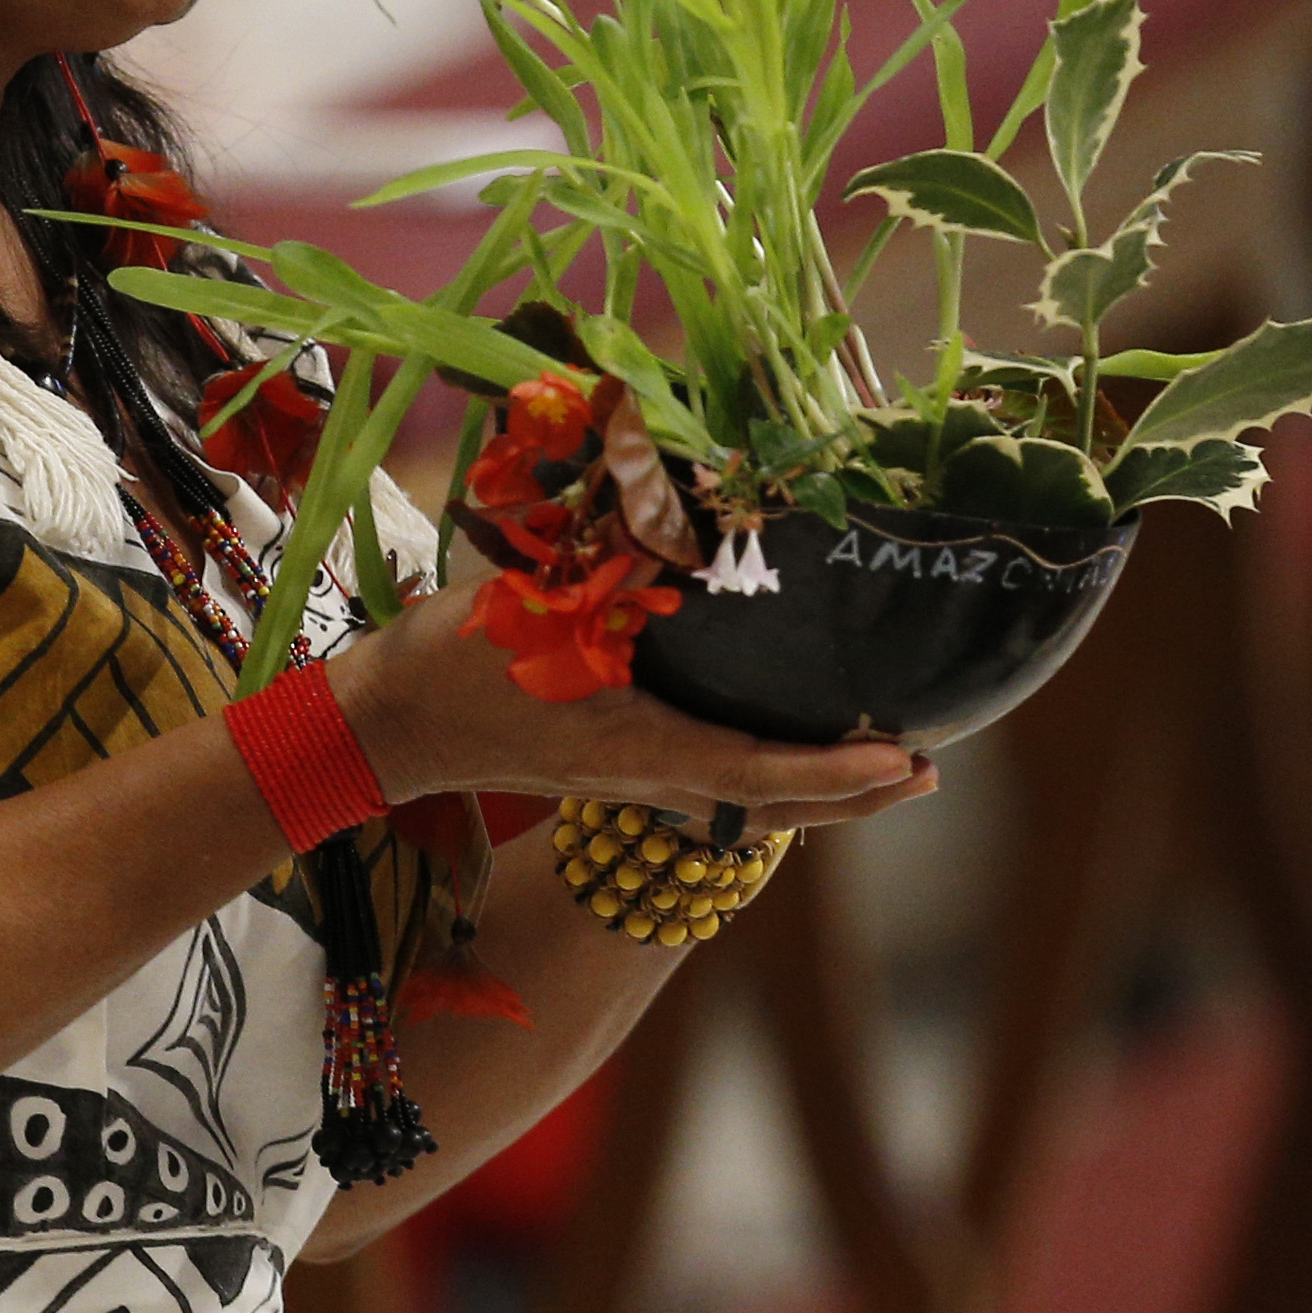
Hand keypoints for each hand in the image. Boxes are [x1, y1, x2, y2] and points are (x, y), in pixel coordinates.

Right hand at [325, 577, 933, 835]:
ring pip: (747, 809)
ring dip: (821, 796)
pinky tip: (790, 751)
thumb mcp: (526, 607)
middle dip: (852, 798)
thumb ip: (600, 558)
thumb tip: (671, 501)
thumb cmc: (452, 664)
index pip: (754, 772)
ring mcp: (629, 783)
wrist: (388, 726)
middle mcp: (643, 778)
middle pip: (771, 811)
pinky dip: (772, 780)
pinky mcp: (614, 772)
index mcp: (633, 746)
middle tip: (923, 770)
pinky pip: (715, 790)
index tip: (901, 758)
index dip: (831, 772)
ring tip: (886, 769)